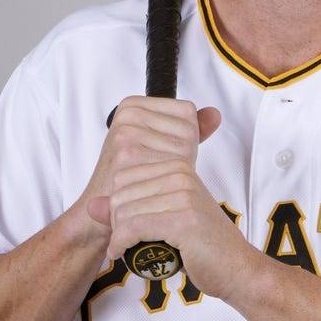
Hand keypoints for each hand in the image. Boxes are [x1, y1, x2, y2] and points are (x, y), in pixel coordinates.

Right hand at [72, 96, 219, 238]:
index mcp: (132, 105)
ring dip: (179, 169)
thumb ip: (189, 129)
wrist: (104, 214)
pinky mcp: (128, 153)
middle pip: (188, 130)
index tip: (163, 154)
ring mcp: (126, 132)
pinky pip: (175, 163)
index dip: (185, 139)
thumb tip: (215, 114)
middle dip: (183, 155)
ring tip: (154, 180)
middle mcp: (128, 114)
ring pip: (185, 148)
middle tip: (158, 172)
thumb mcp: (163, 148)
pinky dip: (173, 180)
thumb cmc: (135, 182)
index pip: (187, 112)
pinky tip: (155, 188)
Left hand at [85, 96, 262, 299]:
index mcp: (178, 167)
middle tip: (124, 240)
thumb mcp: (164, 218)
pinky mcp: (182, 220)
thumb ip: (129, 208)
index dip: (115, 202)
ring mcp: (183, 196)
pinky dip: (120, 244)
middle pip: (121, 193)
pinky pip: (133, 228)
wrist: (236, 268)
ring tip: (125, 248)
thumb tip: (91, 204)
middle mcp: (181, 175)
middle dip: (115, 221)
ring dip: (118, 235)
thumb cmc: (201, 245)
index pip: (123, 175)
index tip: (123, 223)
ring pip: (124, 211)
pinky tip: (121, 253)